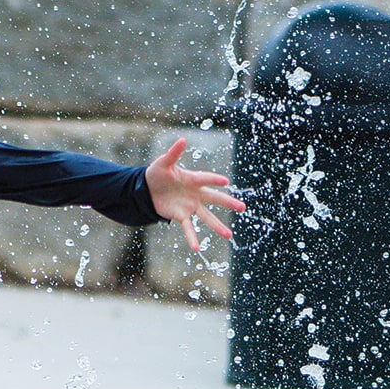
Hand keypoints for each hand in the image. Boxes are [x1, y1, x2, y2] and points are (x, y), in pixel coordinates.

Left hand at [146, 138, 245, 252]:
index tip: (225, 181)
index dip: (214, 179)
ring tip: (229, 236)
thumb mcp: (163, 163)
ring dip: (217, 226)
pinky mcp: (180, 216)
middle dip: (228, 203)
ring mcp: (190, 206)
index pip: (206, 178)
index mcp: (193, 179)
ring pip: (206, 217)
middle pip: (214, 198)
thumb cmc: (157, 173)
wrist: (147, 189)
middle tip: (243, 208)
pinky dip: (192, 238)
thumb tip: (182, 139)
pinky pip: (188, 228)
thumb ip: (173, 153)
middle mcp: (195, 194)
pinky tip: (197, 249)